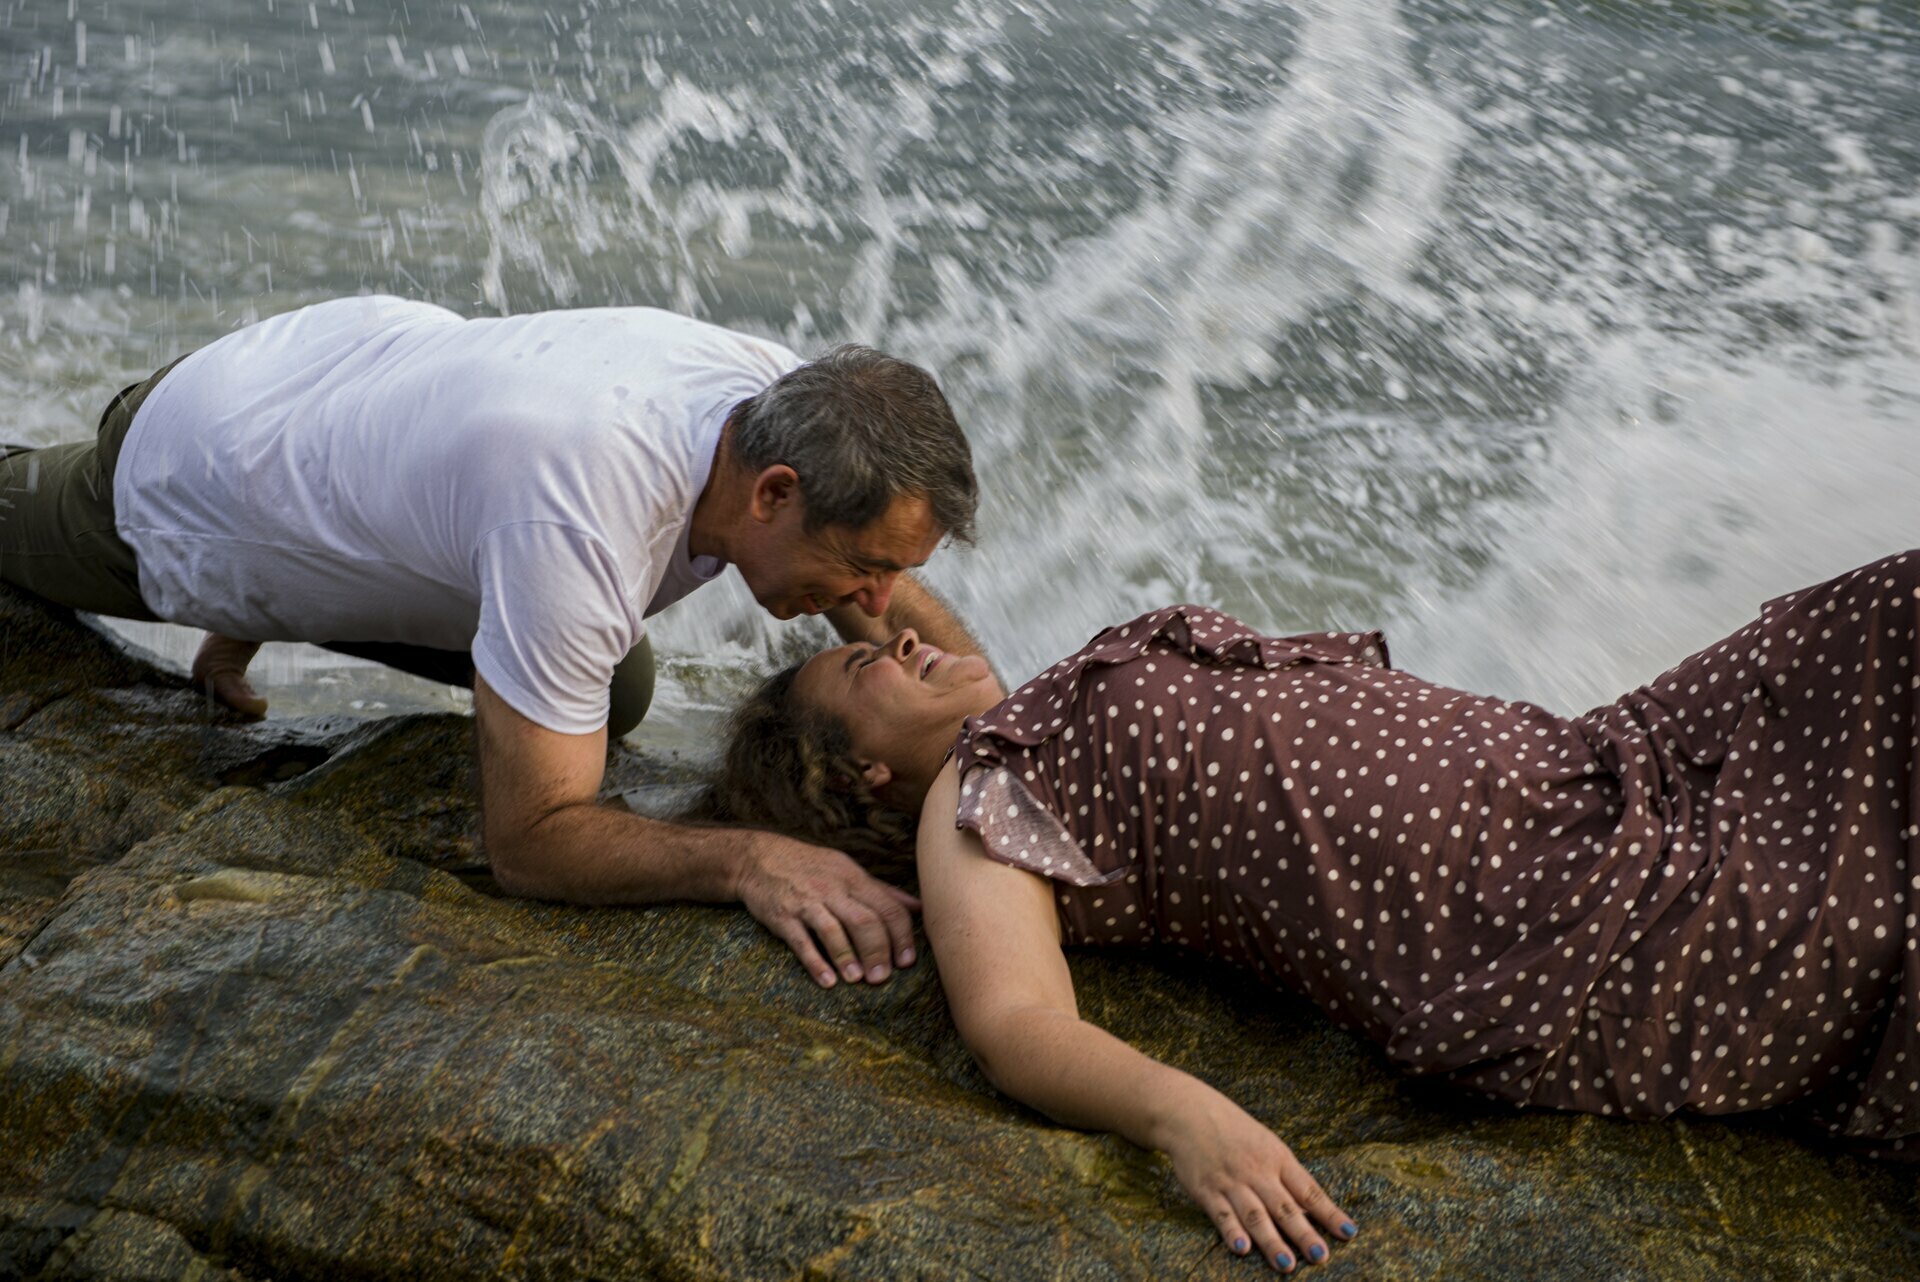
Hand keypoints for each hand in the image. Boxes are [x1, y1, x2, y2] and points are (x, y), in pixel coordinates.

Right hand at [735, 832, 921, 987]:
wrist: (759, 858)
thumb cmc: (811, 867)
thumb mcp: (848, 870)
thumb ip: (882, 891)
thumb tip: (919, 907)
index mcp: (854, 879)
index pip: (888, 908)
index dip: (901, 936)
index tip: (907, 962)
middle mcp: (834, 889)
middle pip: (864, 920)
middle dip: (877, 951)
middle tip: (882, 978)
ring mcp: (807, 902)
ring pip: (833, 930)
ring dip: (847, 957)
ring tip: (857, 980)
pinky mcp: (783, 916)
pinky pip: (801, 941)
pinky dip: (815, 962)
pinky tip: (827, 980)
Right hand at [1161, 1093, 1355, 1271]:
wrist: (1189, 1113)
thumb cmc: (1234, 1130)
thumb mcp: (1267, 1144)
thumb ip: (1286, 1176)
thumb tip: (1310, 1210)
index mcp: (1277, 1159)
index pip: (1309, 1190)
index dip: (1329, 1213)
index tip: (1349, 1233)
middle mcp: (1257, 1172)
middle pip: (1284, 1208)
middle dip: (1304, 1234)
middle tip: (1320, 1256)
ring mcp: (1231, 1182)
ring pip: (1255, 1216)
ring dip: (1271, 1241)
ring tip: (1286, 1264)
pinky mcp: (1206, 1190)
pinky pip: (1221, 1214)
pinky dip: (1231, 1231)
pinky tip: (1242, 1248)